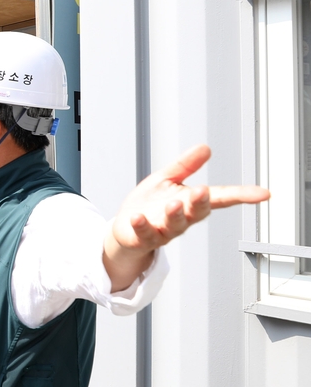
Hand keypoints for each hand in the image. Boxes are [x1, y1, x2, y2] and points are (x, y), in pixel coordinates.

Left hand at [104, 145, 270, 289]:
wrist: (124, 230)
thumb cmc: (148, 205)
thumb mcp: (166, 180)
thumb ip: (185, 166)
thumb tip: (205, 148)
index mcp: (190, 203)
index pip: (220, 198)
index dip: (242, 196)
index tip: (262, 194)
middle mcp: (180, 219)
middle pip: (197, 212)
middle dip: (201, 202)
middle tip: (203, 192)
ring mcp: (162, 230)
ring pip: (174, 225)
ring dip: (175, 215)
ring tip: (174, 204)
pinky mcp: (142, 238)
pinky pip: (144, 233)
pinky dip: (141, 226)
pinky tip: (138, 217)